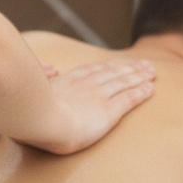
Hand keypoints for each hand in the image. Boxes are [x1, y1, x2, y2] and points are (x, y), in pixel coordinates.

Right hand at [25, 60, 155, 154]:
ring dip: (139, 77)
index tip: (119, 63)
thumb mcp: (32, 88)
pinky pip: (129, 100)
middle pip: (113, 73)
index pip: (94, 70)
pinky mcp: (108, 112)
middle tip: (145, 65)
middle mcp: (86, 85)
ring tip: (152, 73)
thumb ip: (44, 75)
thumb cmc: (30, 109)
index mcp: (69, 80)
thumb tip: (53, 68)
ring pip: (124, 83)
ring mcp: (98, 97)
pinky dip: (140, 93)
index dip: (109, 66)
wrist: (40, 119)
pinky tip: (150, 89)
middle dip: (130, 68)